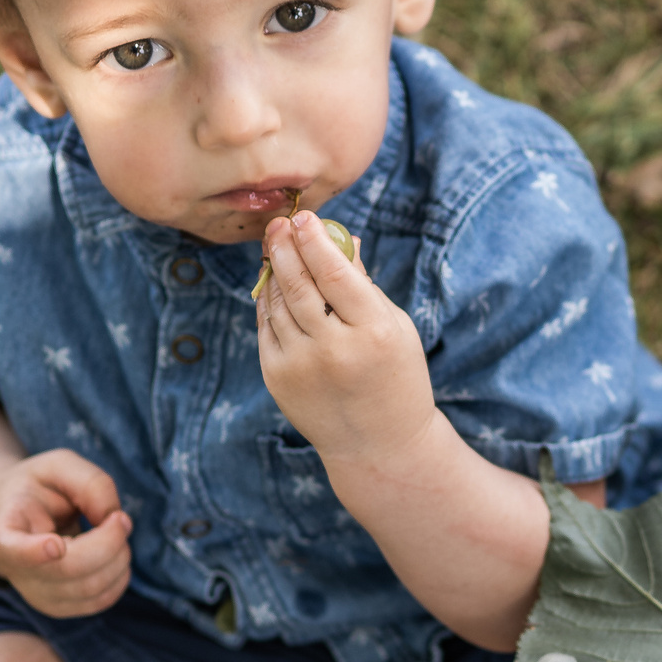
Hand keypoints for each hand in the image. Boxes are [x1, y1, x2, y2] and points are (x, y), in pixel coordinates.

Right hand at [0, 449, 133, 616]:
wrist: (19, 516)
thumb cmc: (40, 487)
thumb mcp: (60, 465)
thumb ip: (90, 482)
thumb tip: (111, 518)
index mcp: (6, 530)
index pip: (13, 550)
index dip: (34, 553)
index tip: (56, 544)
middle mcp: (16, 570)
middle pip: (71, 570)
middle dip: (110, 542)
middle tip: (120, 517)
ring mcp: (36, 594)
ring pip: (90, 589)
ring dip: (119, 558)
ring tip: (115, 532)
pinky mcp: (58, 608)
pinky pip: (100, 601)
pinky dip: (120, 577)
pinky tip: (115, 555)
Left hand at [256, 212, 435, 470]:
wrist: (379, 444)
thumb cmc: (395, 376)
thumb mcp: (394, 327)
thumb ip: (363, 284)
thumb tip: (341, 237)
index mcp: (373, 332)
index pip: (336, 272)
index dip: (316, 240)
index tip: (304, 217)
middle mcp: (334, 349)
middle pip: (299, 283)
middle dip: (285, 246)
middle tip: (280, 225)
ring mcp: (301, 365)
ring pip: (278, 302)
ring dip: (274, 270)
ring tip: (276, 247)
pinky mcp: (277, 377)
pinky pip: (266, 326)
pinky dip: (268, 300)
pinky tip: (274, 283)